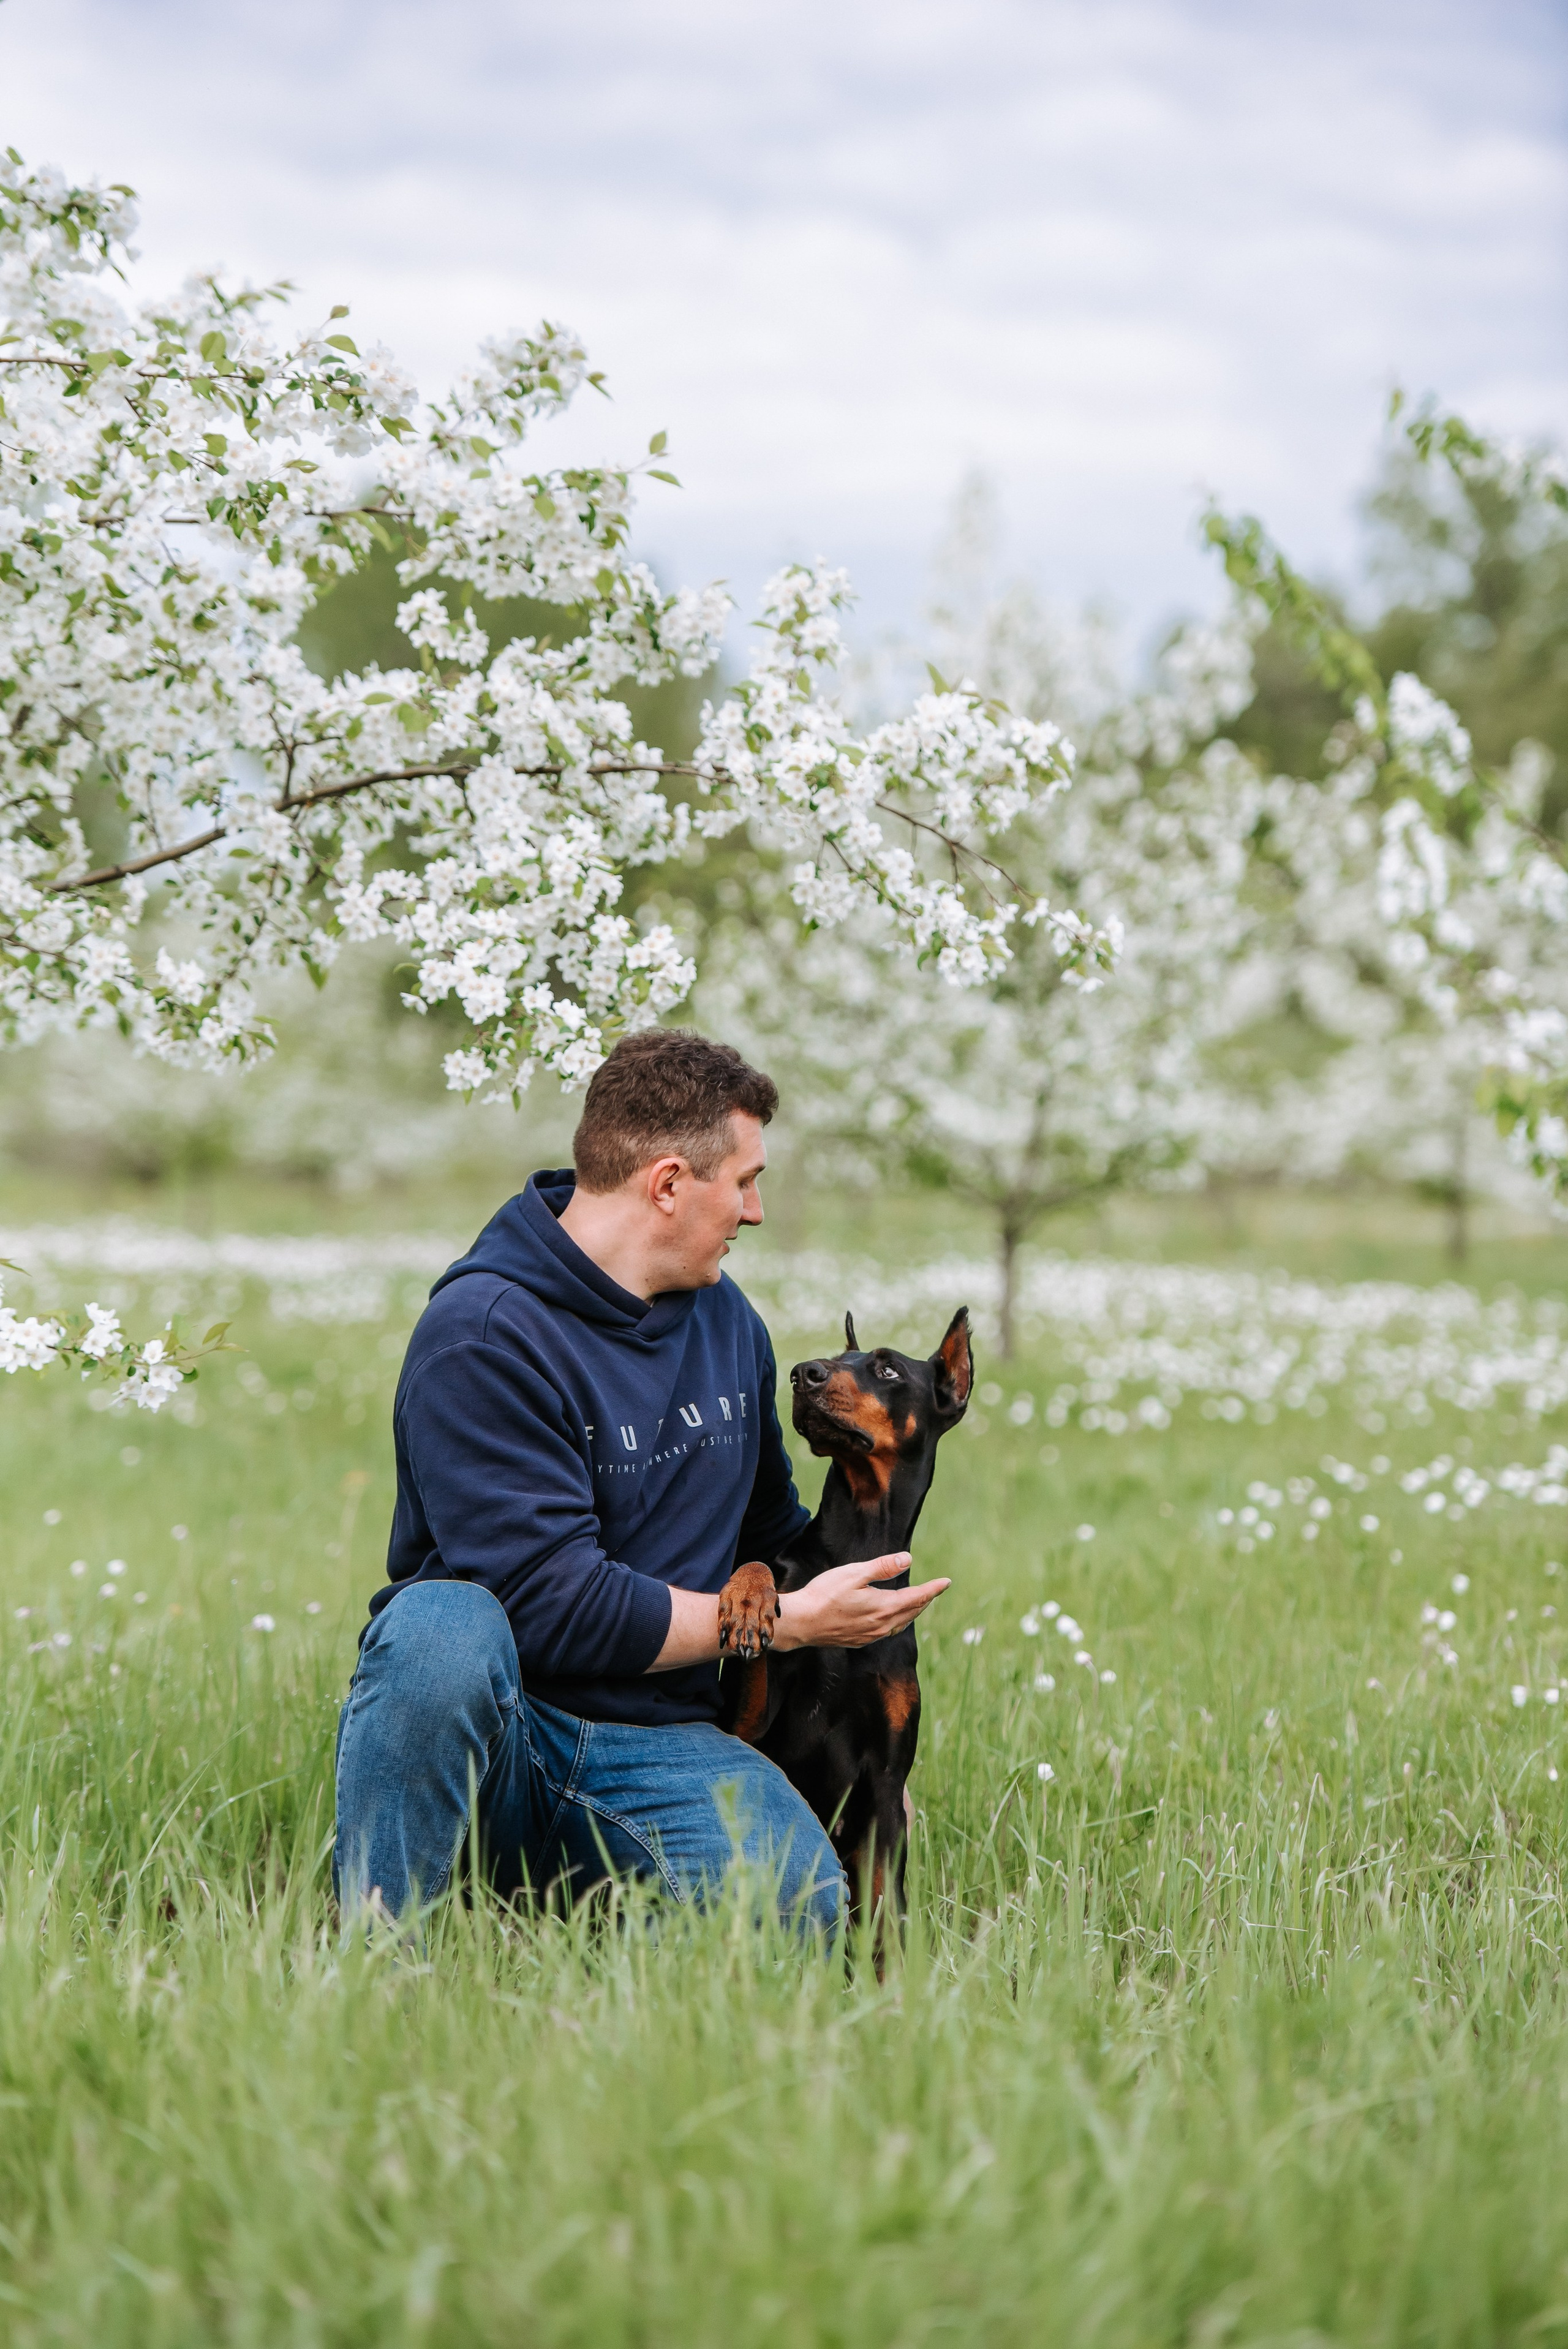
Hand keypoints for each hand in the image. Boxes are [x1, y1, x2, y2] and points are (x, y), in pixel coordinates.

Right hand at [771, 1553, 949, 1652]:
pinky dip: (897, 1623)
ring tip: (918, 1604)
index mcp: (884, 1607)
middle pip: (911, 1612)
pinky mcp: (859, 1641)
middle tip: (936, 1591)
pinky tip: (892, 1621)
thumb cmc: (824, 1594)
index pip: (916, 1597)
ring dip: (912, 1613)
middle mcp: (882, 1625)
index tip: (946, 1582)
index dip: (933, 1589)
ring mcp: (870, 1636)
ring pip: (900, 1624)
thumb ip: (882, 1567)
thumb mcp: (854, 1574)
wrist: (800, 1623)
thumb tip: (908, 1559)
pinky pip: (887, 1632)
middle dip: (925, 1600)